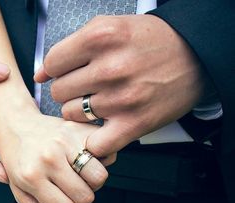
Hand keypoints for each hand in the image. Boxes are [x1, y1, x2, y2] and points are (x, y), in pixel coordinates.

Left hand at [0, 108, 108, 202]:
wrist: (16, 125)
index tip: (61, 200)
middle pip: (87, 196)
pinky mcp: (79, 129)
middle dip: (80, 196)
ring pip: (100, 178)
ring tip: (76, 171)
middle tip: (66, 184)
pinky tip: (82, 155)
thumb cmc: (19, 161)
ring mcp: (65, 141)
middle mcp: (49, 157)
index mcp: (31, 176)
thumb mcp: (21, 192)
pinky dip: (100, 159)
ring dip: (92, 180)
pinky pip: (106, 154)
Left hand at [35, 15, 203, 156]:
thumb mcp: (109, 28)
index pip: (52, 64)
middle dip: (69, 90)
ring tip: (99, 102)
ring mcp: (120, 99)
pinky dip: (93, 140)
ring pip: (70, 115)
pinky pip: (94, 143)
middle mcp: (109, 68)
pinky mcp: (133, 124)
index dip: (57, 69)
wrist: (194, 57)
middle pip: (58, 91)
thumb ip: (70, 47)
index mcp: (100, 38)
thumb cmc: (149, 42)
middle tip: (87, 86)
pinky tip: (101, 128)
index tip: (67, 72)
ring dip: (79, 111)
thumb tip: (40, 74)